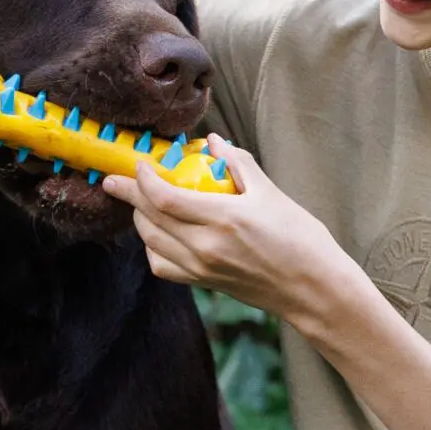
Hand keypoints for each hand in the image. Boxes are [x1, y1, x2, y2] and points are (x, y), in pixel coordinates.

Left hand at [100, 137, 346, 323]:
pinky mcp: (204, 282)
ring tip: (140, 202)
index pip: (164, 197)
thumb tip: (212, 141)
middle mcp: (205, 246)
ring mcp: (202, 268)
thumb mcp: (271, 193)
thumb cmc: (300, 238)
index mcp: (223, 218)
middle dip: (129, 195)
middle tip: (118, 179)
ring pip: (150, 242)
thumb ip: (237, 163)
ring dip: (139, 219)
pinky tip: (160, 234)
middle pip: (149, 218)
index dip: (143, 178)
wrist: (313, 288)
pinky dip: (153, 247)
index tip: (138, 163)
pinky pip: (163, 265)